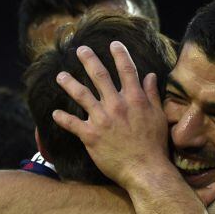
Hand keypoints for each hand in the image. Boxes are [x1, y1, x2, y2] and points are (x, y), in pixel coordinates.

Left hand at [53, 42, 169, 187]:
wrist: (146, 169)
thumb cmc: (155, 145)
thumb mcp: (159, 117)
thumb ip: (152, 95)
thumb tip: (150, 76)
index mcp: (135, 99)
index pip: (127, 70)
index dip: (120, 54)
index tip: (114, 44)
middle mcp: (117, 105)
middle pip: (100, 76)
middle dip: (89, 60)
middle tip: (80, 50)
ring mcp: (102, 119)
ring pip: (81, 95)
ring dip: (69, 83)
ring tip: (60, 76)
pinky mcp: (91, 136)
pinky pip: (72, 123)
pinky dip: (63, 118)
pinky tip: (55, 114)